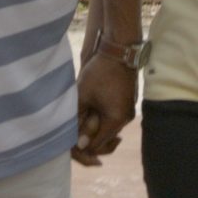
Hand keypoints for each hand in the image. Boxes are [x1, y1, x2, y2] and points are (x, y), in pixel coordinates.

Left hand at [71, 52, 138, 166]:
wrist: (119, 51)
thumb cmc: (100, 72)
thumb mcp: (83, 96)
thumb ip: (79, 121)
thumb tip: (79, 144)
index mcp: (116, 120)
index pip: (97, 146)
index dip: (82, 146)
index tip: (69, 142)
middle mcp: (125, 120)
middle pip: (105, 142)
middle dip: (89, 141)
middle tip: (74, 136)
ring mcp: (128, 112)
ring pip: (109, 131)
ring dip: (95, 130)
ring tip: (80, 123)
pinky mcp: (127, 105)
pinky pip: (113, 120)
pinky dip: (101, 121)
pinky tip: (90, 114)